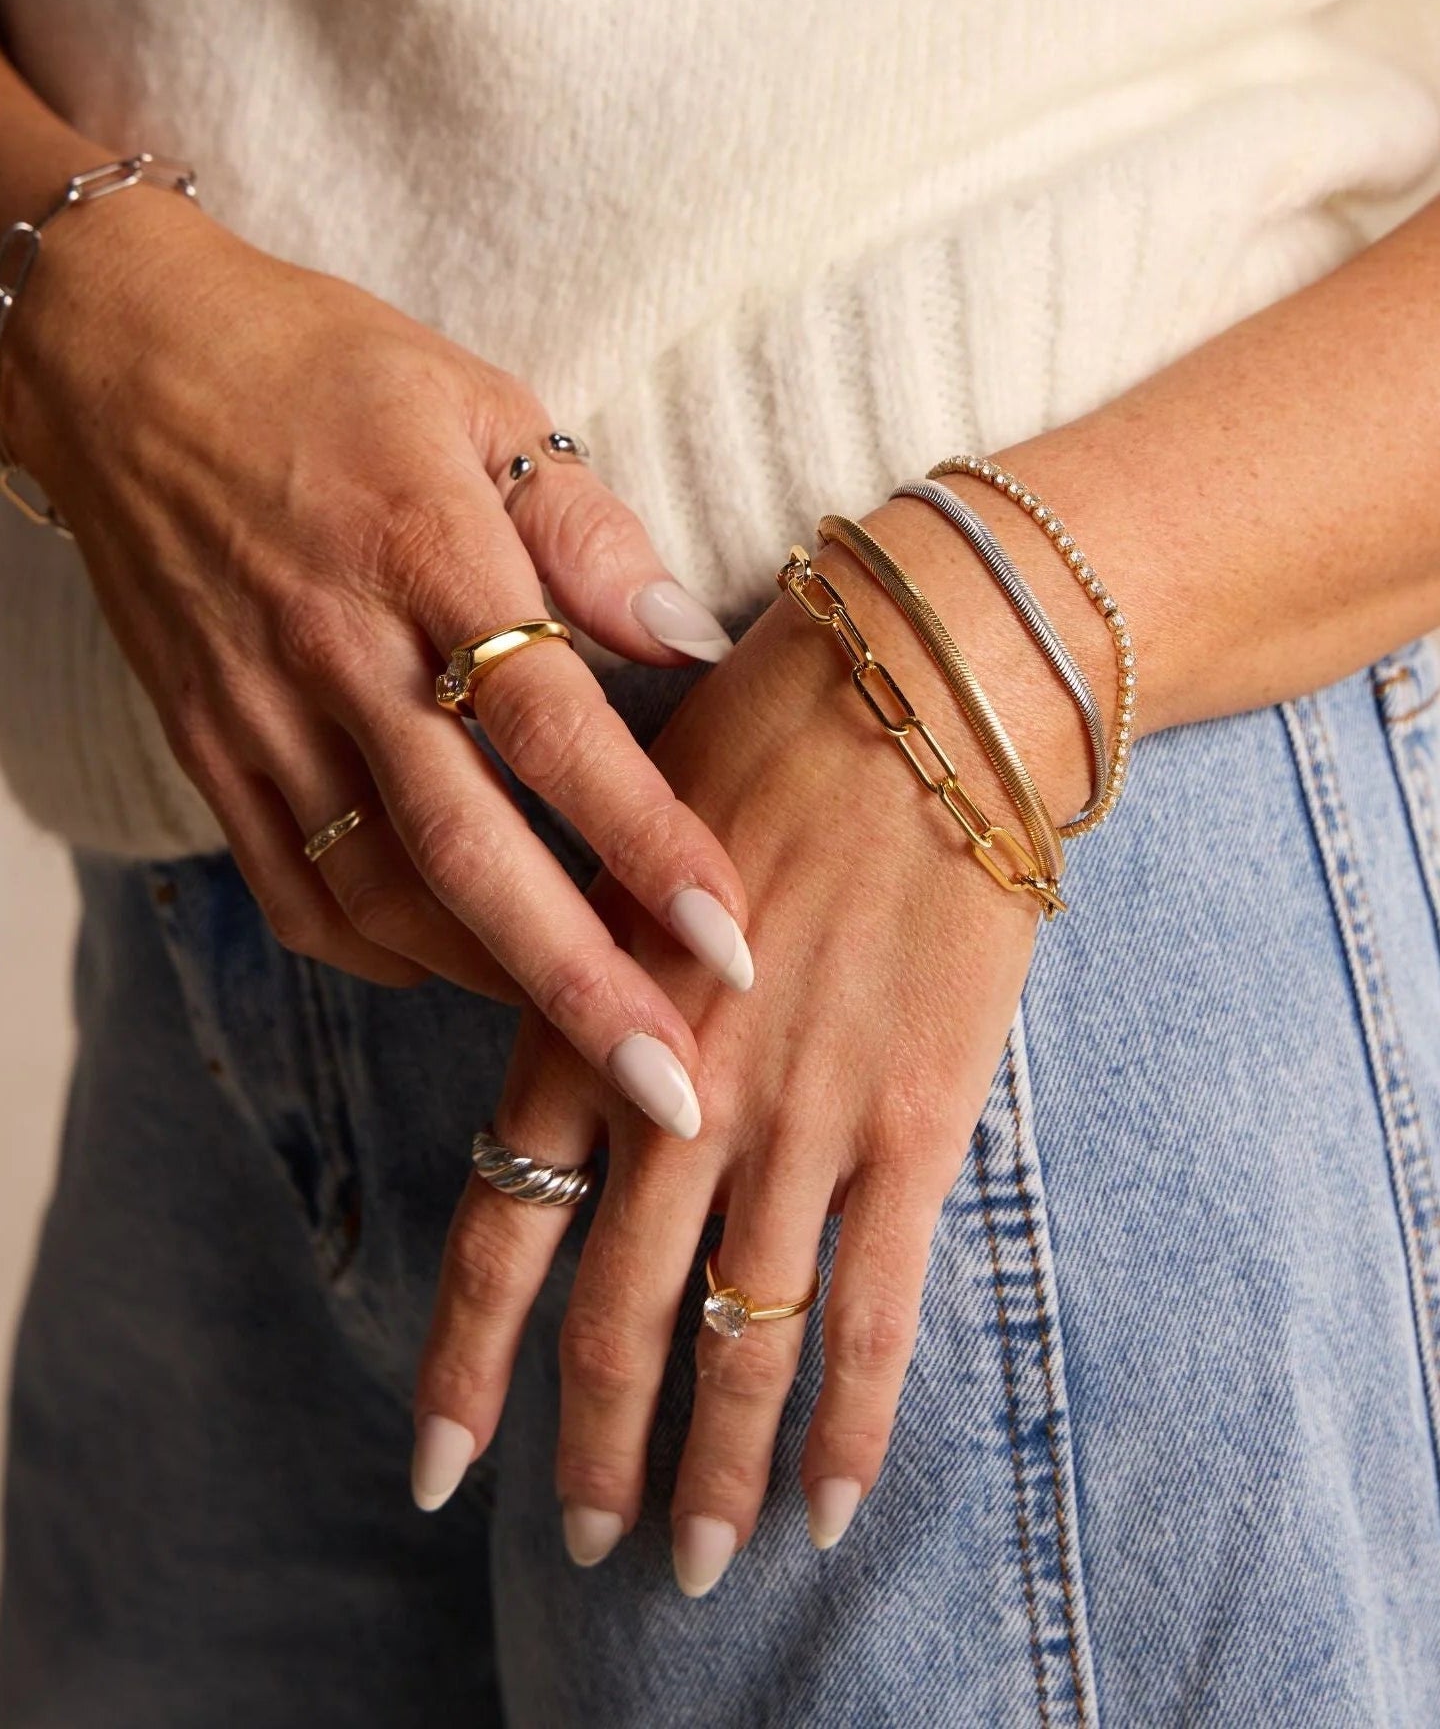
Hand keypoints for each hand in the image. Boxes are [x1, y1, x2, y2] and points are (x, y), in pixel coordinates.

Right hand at [2, 178, 753, 1131]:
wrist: (121, 362)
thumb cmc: (326, 372)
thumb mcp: (480, 400)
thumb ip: (586, 525)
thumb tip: (688, 638)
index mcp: (424, 550)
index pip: (552, 724)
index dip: (644, 838)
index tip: (729, 936)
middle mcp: (337, 651)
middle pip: (468, 851)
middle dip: (577, 983)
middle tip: (671, 1090)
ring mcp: (260, 712)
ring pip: (381, 894)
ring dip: (491, 983)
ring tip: (588, 1045)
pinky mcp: (209, 749)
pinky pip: (293, 888)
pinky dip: (380, 951)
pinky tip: (453, 970)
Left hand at [411, 487, 1095, 1581]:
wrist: (929, 686)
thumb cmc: (771, 731)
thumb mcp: (627, 840)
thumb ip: (587, 965)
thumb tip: (566, 1063)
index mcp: (589, 1016)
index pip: (504, 1227)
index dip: (467, 1360)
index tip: (437, 1468)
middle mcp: (681, 1092)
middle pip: (618, 1316)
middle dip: (595, 1446)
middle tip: (585, 1541)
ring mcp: (801, 1118)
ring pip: (741, 1339)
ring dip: (714, 1465)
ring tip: (700, 1561)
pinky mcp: (914, 1121)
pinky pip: (875, 1309)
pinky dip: (849, 1417)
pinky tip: (830, 1501)